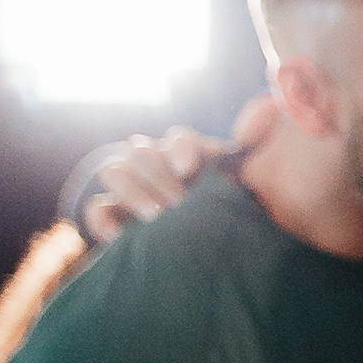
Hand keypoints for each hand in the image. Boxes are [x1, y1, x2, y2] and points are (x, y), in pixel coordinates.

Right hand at [75, 96, 275, 241]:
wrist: (216, 252)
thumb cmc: (231, 212)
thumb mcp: (247, 182)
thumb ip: (256, 147)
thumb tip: (266, 110)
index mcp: (190, 158)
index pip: (179, 138)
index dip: (180, 148)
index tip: (189, 169)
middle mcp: (157, 167)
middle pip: (141, 150)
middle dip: (156, 173)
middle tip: (176, 202)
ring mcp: (132, 190)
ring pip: (114, 169)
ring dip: (132, 189)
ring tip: (155, 215)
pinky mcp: (114, 216)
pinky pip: (96, 208)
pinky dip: (103, 219)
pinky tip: (119, 235)